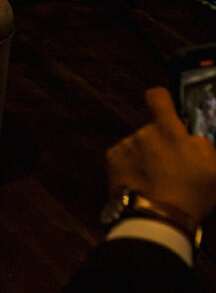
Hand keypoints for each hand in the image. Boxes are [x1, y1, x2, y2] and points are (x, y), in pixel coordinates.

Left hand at [107, 87, 215, 228]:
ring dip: (146, 157)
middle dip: (161, 143)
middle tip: (174, 168)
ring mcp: (126, 145)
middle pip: (152, 130)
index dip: (161, 99)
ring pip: (139, 145)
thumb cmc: (190, 196)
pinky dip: (132, 166)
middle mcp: (144, 133)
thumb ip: (203, 146)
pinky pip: (124, 156)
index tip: (165, 106)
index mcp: (169, 131)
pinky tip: (144, 183)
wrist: (157, 219)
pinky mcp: (112, 159)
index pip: (158, 98)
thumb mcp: (214, 171)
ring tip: (159, 181)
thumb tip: (191, 138)